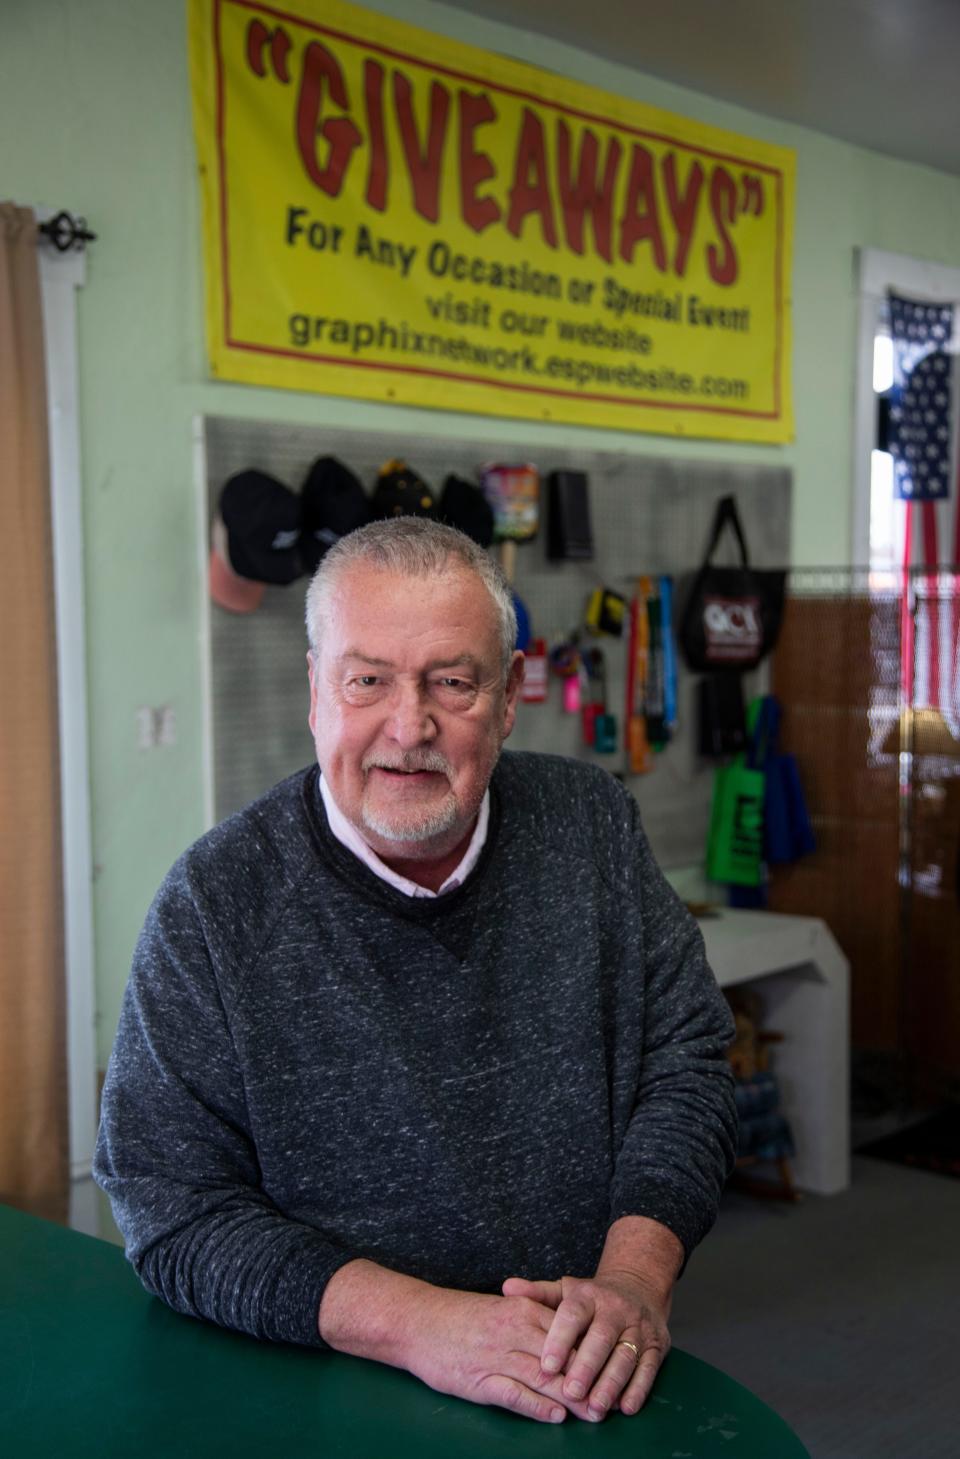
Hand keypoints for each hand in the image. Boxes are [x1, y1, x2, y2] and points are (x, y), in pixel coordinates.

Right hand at [318, 1261, 593, 1425]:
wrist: (417, 1320)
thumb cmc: (461, 1316)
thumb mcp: (503, 1309)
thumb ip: (533, 1321)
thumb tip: (568, 1337)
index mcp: (522, 1310)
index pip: (569, 1332)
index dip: (593, 1353)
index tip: (615, 1367)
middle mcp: (514, 1331)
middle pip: (562, 1358)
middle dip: (590, 1380)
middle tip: (613, 1399)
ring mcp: (497, 1356)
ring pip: (544, 1378)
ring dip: (572, 1399)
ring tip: (595, 1414)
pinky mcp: (479, 1381)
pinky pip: (514, 1395)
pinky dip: (537, 1407)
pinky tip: (555, 1417)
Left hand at [501, 1270, 670, 1419]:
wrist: (637, 1288)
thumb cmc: (592, 1299)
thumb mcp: (565, 1291)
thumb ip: (538, 1294)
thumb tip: (507, 1288)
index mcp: (589, 1296)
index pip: (573, 1314)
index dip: (560, 1338)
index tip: (546, 1364)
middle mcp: (615, 1309)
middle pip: (601, 1338)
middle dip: (586, 1367)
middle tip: (570, 1392)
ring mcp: (638, 1327)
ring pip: (625, 1356)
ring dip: (611, 1384)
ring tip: (595, 1407)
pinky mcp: (657, 1345)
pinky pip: (649, 1368)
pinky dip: (638, 1389)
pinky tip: (625, 1407)